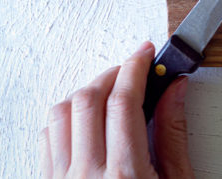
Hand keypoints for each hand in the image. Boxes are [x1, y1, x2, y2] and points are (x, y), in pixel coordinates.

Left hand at [39, 41, 193, 177]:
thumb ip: (173, 134)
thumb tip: (174, 88)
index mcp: (125, 174)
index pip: (123, 102)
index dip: (136, 68)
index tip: (146, 54)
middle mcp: (88, 175)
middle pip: (88, 100)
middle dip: (113, 74)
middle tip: (134, 70)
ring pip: (61, 113)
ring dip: (87, 93)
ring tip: (111, 92)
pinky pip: (47, 136)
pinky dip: (67, 117)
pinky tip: (89, 118)